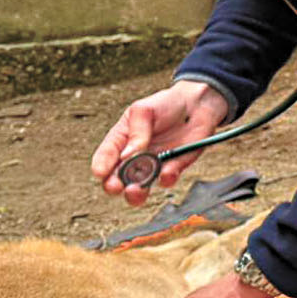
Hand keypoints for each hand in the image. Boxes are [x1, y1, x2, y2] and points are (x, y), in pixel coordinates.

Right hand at [92, 80, 231, 204]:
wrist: (196, 105)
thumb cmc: (164, 105)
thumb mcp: (144, 111)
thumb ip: (136, 132)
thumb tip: (127, 155)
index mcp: (121, 140)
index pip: (105, 156)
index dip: (101, 166)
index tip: (100, 172)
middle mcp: (133, 157)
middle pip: (117, 179)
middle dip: (114, 186)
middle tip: (116, 186)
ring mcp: (153, 166)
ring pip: (139, 188)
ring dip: (136, 193)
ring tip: (136, 189)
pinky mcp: (173, 169)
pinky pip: (166, 180)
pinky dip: (166, 179)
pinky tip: (167, 172)